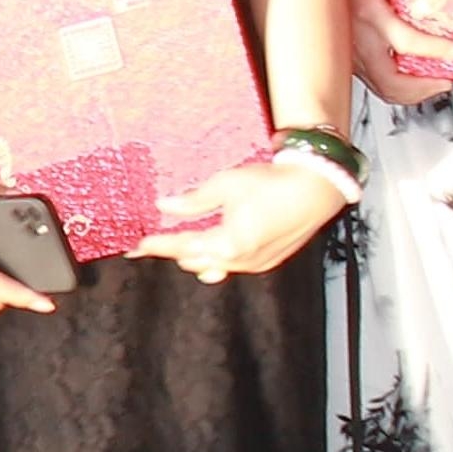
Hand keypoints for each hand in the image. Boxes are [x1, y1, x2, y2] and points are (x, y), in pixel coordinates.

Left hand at [138, 153, 345, 284]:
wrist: (315, 189)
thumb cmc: (274, 184)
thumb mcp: (227, 184)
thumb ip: (193, 200)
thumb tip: (164, 205)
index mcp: (228, 244)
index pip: (182, 247)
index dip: (158, 246)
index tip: (137, 247)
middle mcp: (240, 261)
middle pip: (195, 262)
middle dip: (174, 252)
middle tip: (153, 244)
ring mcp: (256, 264)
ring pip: (214, 267)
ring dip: (195, 257)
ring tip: (178, 246)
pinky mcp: (267, 262)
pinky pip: (233, 266)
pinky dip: (217, 259)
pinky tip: (211, 249)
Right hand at [350, 0, 452, 108]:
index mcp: (367, 15)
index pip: (404, 41)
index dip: (434, 49)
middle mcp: (359, 43)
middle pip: (392, 81)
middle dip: (425, 86)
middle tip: (447, 79)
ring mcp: (355, 59)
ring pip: (385, 90)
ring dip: (414, 92)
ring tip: (436, 83)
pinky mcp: (355, 67)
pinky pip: (379, 87)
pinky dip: (402, 90)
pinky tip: (416, 82)